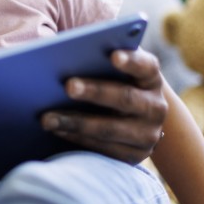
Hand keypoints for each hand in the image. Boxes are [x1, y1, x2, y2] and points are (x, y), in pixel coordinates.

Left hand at [40, 48, 167, 163]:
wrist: (135, 121)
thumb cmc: (113, 84)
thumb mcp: (113, 70)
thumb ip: (97, 57)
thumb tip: (54, 46)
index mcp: (151, 78)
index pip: (146, 66)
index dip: (131, 61)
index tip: (113, 55)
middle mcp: (156, 106)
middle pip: (125, 98)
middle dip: (94, 92)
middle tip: (68, 86)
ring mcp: (148, 134)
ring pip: (110, 129)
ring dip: (76, 123)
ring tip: (47, 118)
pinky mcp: (136, 156)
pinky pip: (104, 150)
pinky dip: (78, 140)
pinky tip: (57, 131)